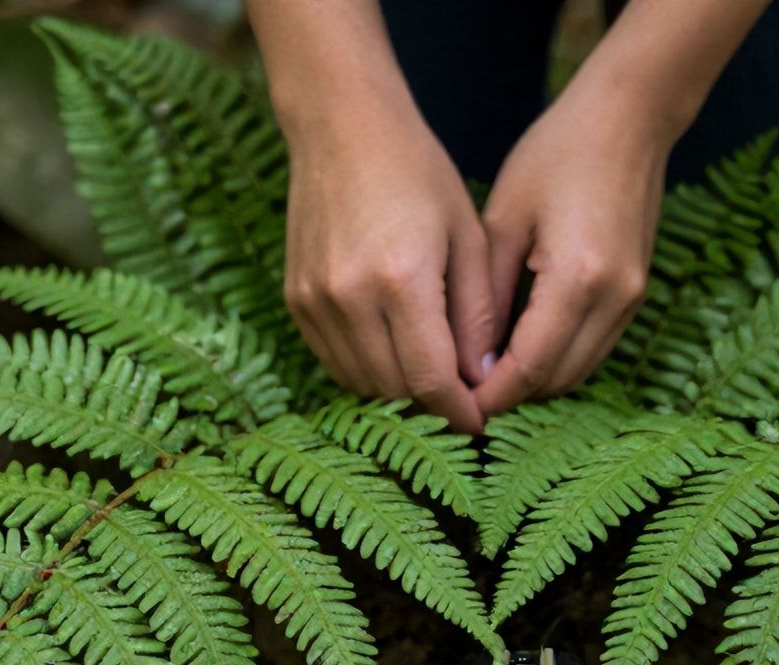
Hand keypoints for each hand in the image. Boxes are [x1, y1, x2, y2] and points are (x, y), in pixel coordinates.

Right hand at [283, 107, 494, 432]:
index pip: (431, 379)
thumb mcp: (466, 237)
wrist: (342, 128)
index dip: (460, 412)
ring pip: (361, 384)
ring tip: (431, 378)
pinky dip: (366, 372)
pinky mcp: (295, 301)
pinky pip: (334, 363)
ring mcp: (314, 302)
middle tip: (463, 402)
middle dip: (433, 406)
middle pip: (395, 390)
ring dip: (399, 393)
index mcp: (401, 279)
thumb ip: (477, 315)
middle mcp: (349, 297)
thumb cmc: (417, 173)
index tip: (481, 422)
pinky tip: (394, 354)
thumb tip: (483, 381)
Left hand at [472, 83, 672, 416]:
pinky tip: (521, 349)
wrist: (630, 118)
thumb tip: (472, 362)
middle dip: (510, 397)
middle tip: (461, 395)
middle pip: (556, 380)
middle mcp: (613, 298)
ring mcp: (632, 299)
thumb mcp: (503, 221)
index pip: (528, 367)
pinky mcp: (636, 294)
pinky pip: (595, 349)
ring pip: (579, 373)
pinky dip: (558, 360)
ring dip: (535, 383)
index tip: (453, 404)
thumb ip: (487, 298)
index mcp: (576, 279)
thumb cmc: (556, 154)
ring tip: (486, 376)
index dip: (490, 397)